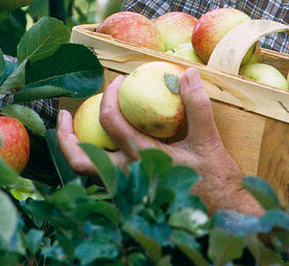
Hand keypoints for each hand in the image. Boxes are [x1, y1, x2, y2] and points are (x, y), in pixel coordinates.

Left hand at [57, 68, 264, 215]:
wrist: (223, 214)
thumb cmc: (217, 180)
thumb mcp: (210, 141)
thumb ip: (197, 106)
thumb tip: (187, 73)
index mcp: (145, 158)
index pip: (112, 123)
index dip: (110, 97)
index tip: (120, 81)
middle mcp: (129, 177)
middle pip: (81, 159)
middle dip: (66, 134)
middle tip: (65, 112)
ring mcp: (127, 190)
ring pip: (87, 174)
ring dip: (73, 150)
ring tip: (69, 129)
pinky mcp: (131, 196)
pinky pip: (101, 178)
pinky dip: (92, 160)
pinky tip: (98, 145)